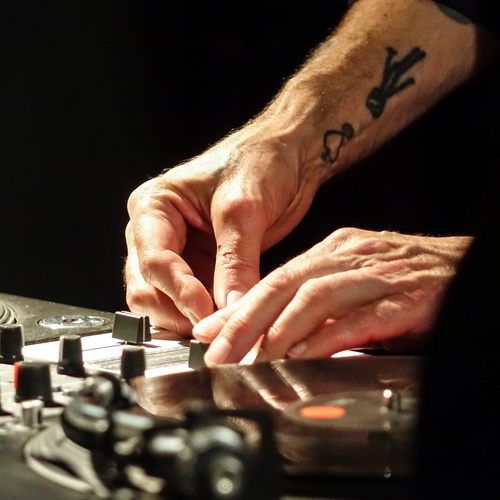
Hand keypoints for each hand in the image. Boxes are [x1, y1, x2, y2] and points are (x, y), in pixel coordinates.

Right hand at [125, 124, 324, 334]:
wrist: (287, 159)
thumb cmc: (260, 163)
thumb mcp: (245, 210)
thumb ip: (236, 263)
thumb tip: (230, 309)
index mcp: (154, 206)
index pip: (154, 260)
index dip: (180, 292)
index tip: (209, 314)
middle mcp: (156, 232)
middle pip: (147, 288)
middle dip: (178, 311)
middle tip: (215, 326)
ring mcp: (177, 253)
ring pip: (163, 302)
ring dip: (189, 319)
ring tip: (224, 325)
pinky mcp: (198, 268)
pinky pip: (190, 302)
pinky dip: (205, 316)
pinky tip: (227, 319)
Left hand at [193, 228, 471, 362]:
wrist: (462, 266)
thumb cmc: (404, 278)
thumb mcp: (350, 283)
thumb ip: (314, 305)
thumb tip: (272, 332)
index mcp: (332, 251)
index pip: (274, 277)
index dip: (238, 306)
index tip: (209, 332)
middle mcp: (348, 256)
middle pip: (284, 284)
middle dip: (245, 321)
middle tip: (217, 351)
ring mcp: (375, 274)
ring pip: (314, 297)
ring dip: (278, 330)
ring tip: (253, 358)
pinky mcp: (403, 296)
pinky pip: (357, 317)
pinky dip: (325, 337)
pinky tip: (303, 355)